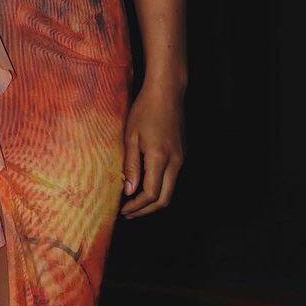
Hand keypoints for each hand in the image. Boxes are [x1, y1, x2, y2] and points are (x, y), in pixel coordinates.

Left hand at [120, 82, 185, 218]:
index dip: (137, 206)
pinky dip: (160, 188)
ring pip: (170, 190)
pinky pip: (172, 178)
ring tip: (134, 202)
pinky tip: (145, 184)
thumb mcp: (131, 136)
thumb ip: (131, 165)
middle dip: (146, 210)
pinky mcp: (182, 154)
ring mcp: (181, 158)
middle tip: (129, 213)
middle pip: (165, 199)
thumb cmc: (145, 110)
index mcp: (160, 158)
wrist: (167, 92)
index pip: (150, 194)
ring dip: (153, 200)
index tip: (123, 210)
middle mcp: (175, 162)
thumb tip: (129, 192)